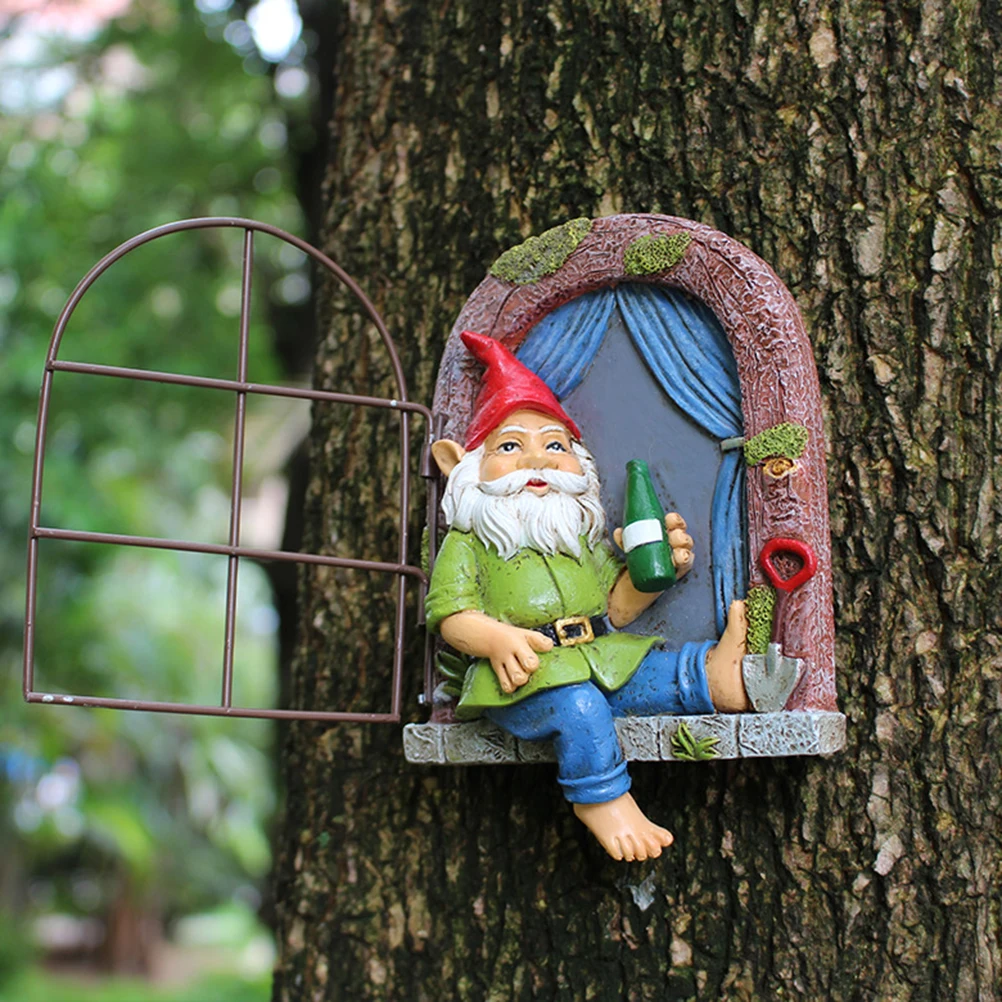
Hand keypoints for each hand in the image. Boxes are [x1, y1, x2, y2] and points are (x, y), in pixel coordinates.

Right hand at [438, 611, 554, 694]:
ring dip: (518, 682)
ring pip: (511, 683)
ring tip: (521, 676)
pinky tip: (515, 681)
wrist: (488, 636)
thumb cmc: (511, 637)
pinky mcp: (498, 672)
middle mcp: (509, 656)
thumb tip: (549, 646)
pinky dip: (511, 687)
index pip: (529, 661)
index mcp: (518, 644)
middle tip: (526, 670)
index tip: (533, 662)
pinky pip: (505, 686)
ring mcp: (502, 665)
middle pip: (519, 676)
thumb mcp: (526, 633)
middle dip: (525, 676)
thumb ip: (539, 641)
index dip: (533, 664)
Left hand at [613, 512, 693, 580]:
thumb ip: (625, 540)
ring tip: (677, 552)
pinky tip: (682, 559)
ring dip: (683, 549)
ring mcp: (678, 558)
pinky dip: (686, 561)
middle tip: (672, 537)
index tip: (669, 520)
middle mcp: (675, 544)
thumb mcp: (631, 546)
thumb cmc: (639, 557)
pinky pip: (687, 565)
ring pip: (687, 550)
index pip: (674, 523)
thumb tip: (619, 532)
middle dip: (680, 535)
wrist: (638, 580)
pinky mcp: (678, 571)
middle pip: (683, 537)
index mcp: (666, 533)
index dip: (674, 520)